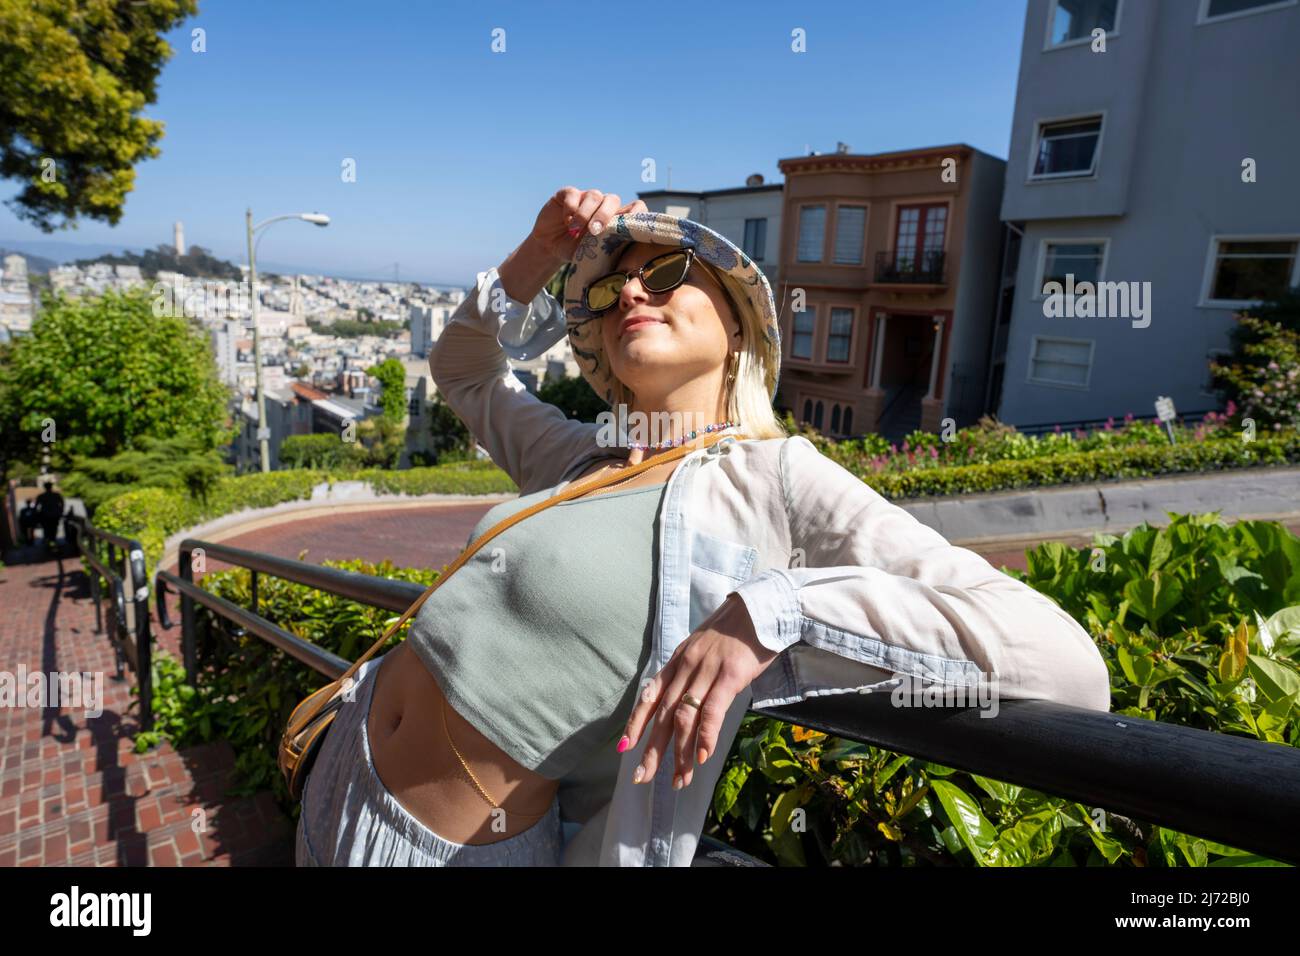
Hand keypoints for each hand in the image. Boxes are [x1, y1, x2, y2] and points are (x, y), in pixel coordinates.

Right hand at [530, 187, 647, 260]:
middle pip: (613, 199)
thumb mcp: (596, 255)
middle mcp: (603, 205)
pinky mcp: (567, 194)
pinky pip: (573, 194)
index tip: (631, 228)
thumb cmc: (577, 252)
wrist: (551, 247)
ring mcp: (586, 197)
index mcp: (615, 219)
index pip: (635, 207)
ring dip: (585, 214)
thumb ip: (610, 252)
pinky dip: (570, 208)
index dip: (637, 214)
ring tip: (574, 230)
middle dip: (604, 215)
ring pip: (594, 196)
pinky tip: (566, 222)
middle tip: (594, 231)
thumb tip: (626, 267)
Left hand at [618, 593, 779, 790]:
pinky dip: (705, 735)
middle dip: (652, 749)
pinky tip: (701, 756)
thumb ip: (692, 674)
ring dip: (681, 752)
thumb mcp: (703, 649)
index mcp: (678, 662)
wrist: (760, 609)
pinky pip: (713, 709)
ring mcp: (707, 670)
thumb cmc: (735, 633)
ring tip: (679, 780)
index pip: (650, 696)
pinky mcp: (730, 675)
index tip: (625, 748)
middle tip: (643, 777)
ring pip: (686, 717)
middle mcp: (686, 667)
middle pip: (664, 714)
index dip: (636, 723)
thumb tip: (684, 703)